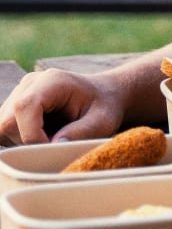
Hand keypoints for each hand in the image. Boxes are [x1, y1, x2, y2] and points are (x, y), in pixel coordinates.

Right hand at [0, 69, 125, 143]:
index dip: (32, 134)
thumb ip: (81, 132)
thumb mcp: (103, 121)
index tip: (52, 147)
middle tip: (55, 144)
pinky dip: (21, 140)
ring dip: (24, 142)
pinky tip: (44, 135)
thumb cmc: (104, 107)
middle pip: (7, 121)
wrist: (104, 96)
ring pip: (3, 129)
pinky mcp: (14, 108)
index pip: (25, 107)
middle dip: (28, 141)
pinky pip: (5, 131)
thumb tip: (52, 145)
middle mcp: (29, 84)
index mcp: (52, 81)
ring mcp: (18, 94)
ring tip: (53, 136)